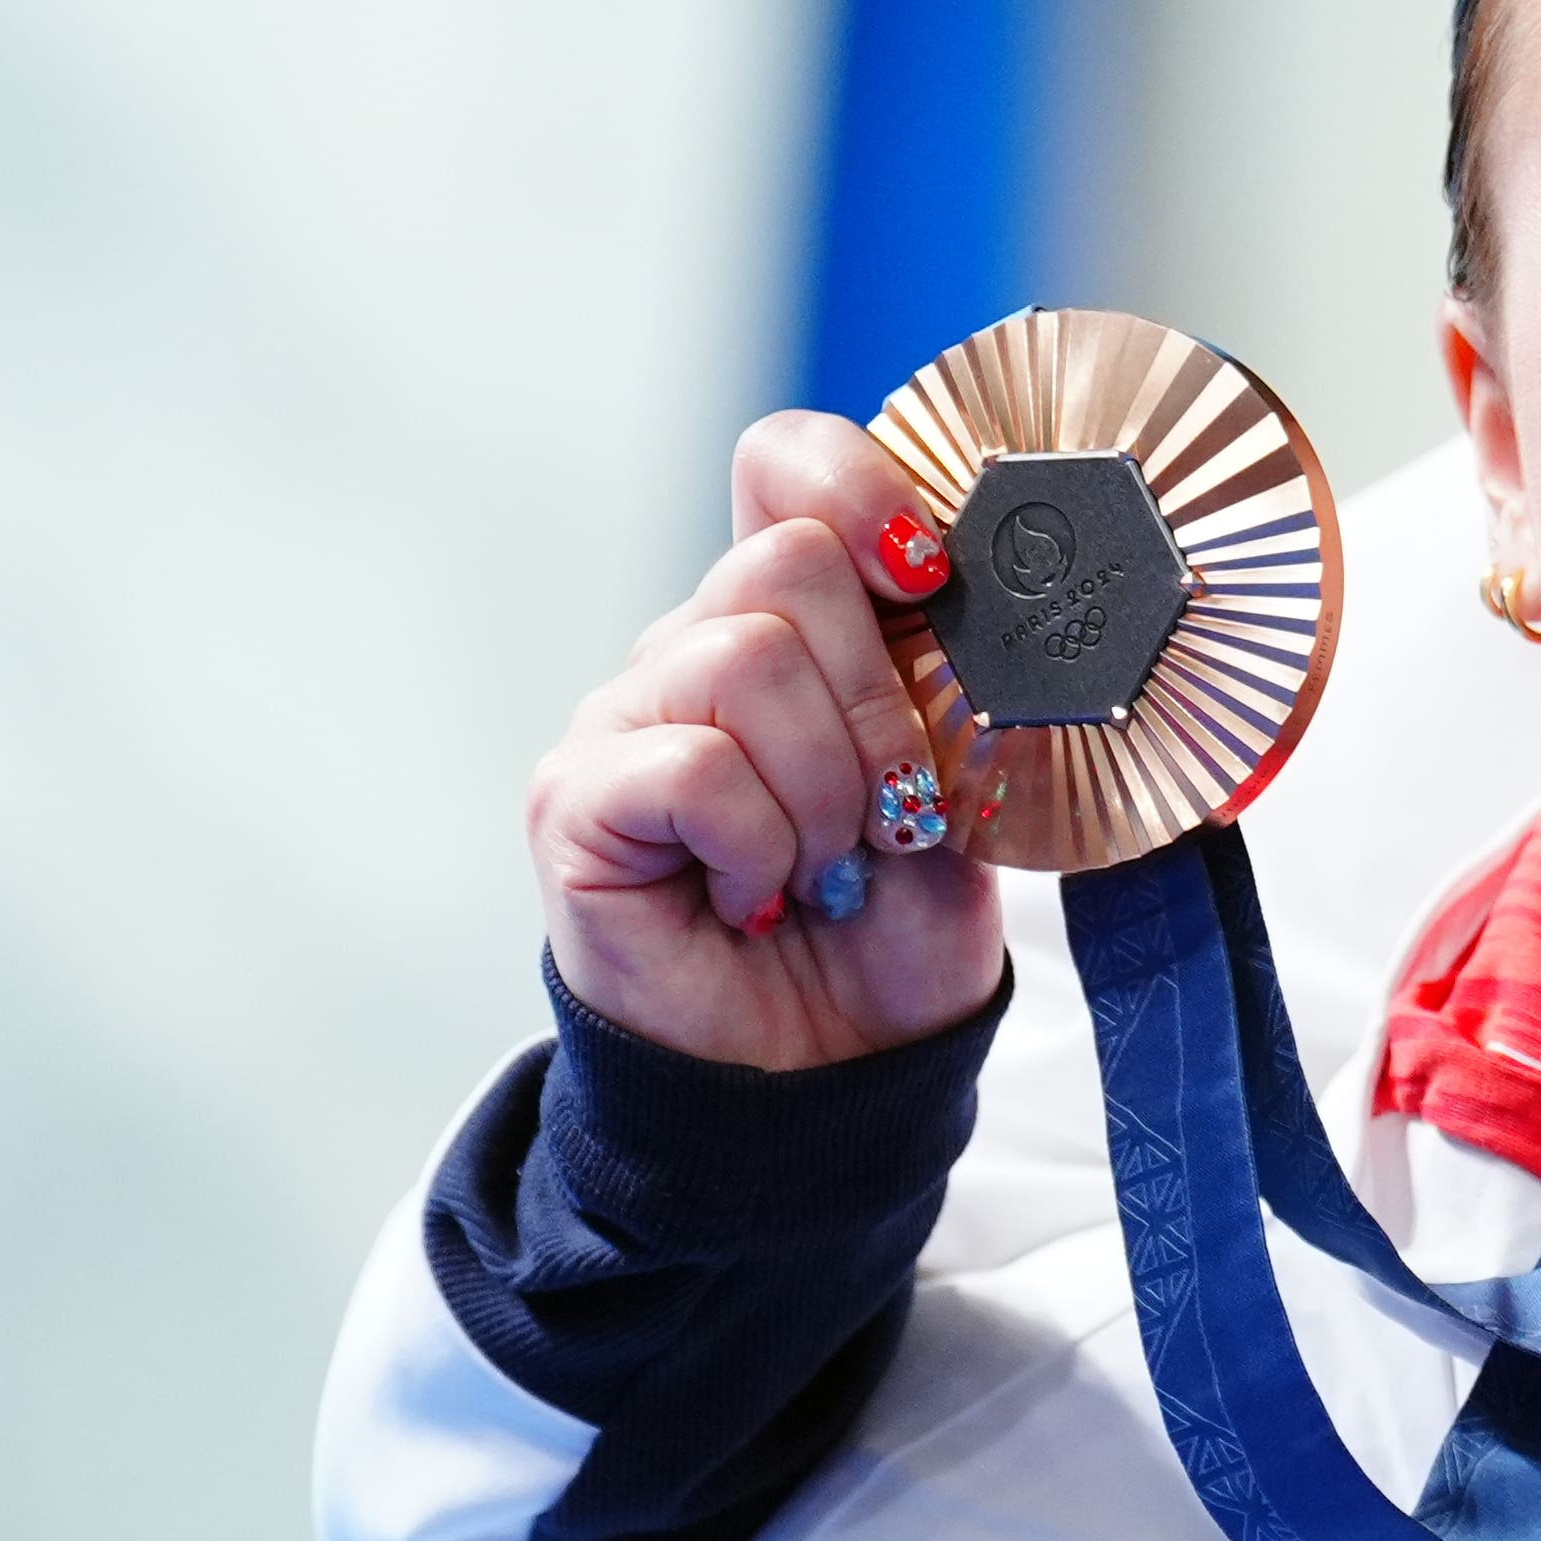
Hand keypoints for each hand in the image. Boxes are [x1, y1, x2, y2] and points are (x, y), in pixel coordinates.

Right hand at [523, 412, 1000, 1067]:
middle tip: (890, 815)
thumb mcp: (963, 784)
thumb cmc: (896, 927)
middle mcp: (693, 648)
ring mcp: (623, 720)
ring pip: (744, 658)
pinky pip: (692, 767)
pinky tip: (760, 895)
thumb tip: (965, 595)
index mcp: (790, 621)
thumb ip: (953, 680)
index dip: (857, 483)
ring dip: (825, 787)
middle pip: (785, 561)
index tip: (928, 575)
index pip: (784, 466)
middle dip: (878, 702)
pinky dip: (760, 843)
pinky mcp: (574, 803)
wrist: (837, 1074)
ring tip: (826, 867)